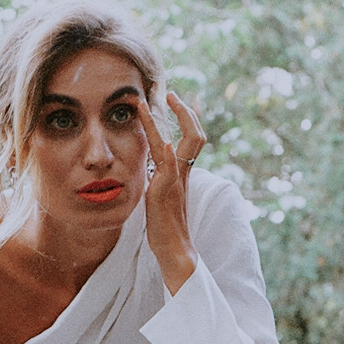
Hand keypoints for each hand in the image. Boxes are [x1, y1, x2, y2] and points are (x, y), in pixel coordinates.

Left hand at [137, 91, 206, 294]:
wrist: (175, 250)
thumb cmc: (166, 227)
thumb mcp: (161, 195)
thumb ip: (161, 177)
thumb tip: (155, 163)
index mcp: (182, 174)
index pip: (191, 139)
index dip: (186, 117)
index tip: (175, 99)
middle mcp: (182, 174)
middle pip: (194, 136)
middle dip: (183, 112)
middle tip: (171, 93)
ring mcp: (175, 182)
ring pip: (178, 146)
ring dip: (164, 123)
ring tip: (149, 104)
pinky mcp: (165, 194)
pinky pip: (170, 170)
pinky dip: (167, 154)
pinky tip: (163, 141)